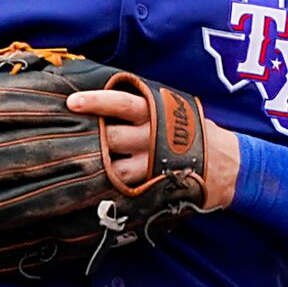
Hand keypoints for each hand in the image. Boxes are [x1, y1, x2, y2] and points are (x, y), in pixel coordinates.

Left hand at [66, 86, 238, 209]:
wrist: (227, 165)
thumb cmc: (192, 132)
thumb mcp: (172, 110)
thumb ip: (141, 105)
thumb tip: (100, 98)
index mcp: (156, 113)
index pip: (122, 103)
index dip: (96, 102)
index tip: (72, 102)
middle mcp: (152, 137)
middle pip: (111, 136)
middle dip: (86, 138)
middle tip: (59, 137)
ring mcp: (152, 165)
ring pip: (112, 167)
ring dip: (91, 166)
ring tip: (67, 164)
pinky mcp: (152, 186)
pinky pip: (122, 189)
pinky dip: (103, 188)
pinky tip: (85, 188)